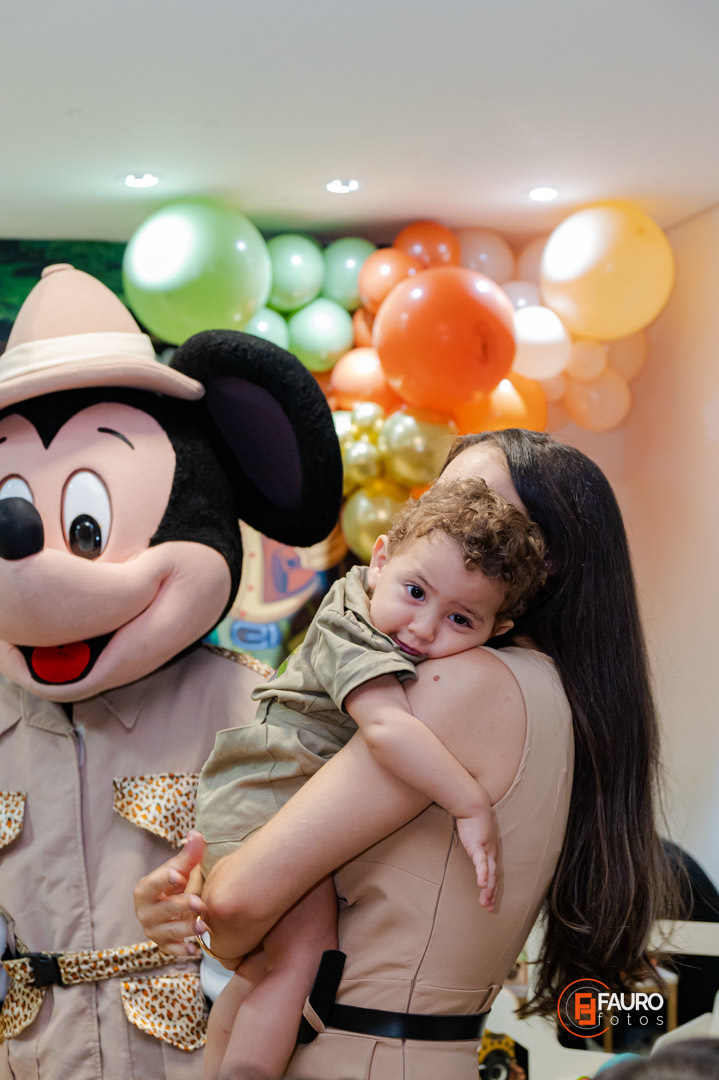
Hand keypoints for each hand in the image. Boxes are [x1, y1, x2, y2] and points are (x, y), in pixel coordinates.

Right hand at [133, 829, 208, 956]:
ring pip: (168, 931)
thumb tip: (196, 834)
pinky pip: (171, 950)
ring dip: (186, 930)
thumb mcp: (181, 869)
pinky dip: (182, 951)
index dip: (164, 880)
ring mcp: (152, 930)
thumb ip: (189, 854)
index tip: (178, 876)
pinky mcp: (162, 944)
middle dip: (181, 907)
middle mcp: (144, 912)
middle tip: (199, 904)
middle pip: (162, 910)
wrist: (172, 905)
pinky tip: (195, 950)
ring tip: (204, 926)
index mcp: (145, 889)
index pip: (152, 884)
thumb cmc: (175, 883)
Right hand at [455, 811, 497, 911]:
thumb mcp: (475, 834)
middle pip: (494, 877)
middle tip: (490, 908)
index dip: (493, 887)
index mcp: (491, 851)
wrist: (473, 804)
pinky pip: (481, 863)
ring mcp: (487, 850)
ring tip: (486, 903)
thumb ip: (475, 842)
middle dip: (492, 894)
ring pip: (490, 874)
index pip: (494, 873)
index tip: (490, 900)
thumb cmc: (473, 818)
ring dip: (488, 889)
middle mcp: (492, 853)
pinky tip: (481, 884)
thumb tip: (471, 846)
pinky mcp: (479, 846)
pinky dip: (483, 874)